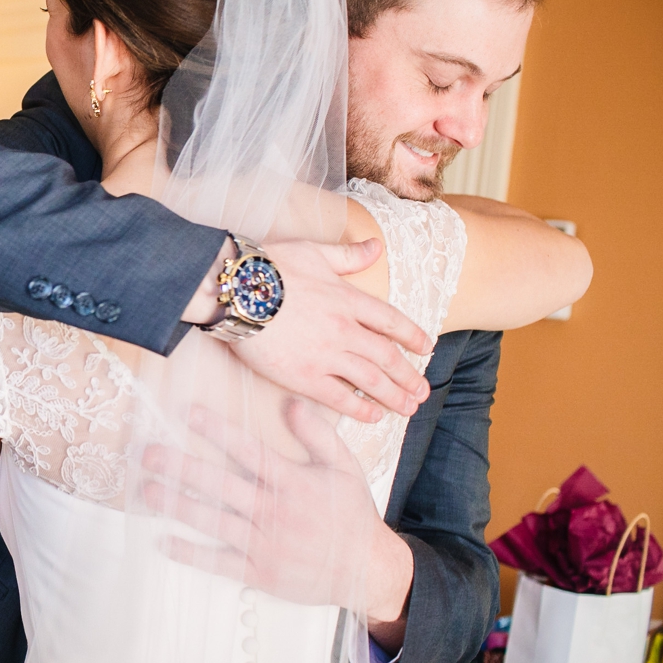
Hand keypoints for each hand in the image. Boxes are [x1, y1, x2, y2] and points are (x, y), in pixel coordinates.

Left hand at [141, 400, 410, 620]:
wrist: (367, 570)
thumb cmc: (350, 514)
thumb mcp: (343, 467)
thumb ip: (317, 434)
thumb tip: (290, 402)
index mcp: (291, 482)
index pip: (248, 450)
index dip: (217, 430)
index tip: (188, 413)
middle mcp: (273, 511)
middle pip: (220, 484)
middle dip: (182, 468)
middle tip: (148, 454)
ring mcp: (265, 543)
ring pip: (213, 521)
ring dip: (178, 505)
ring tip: (147, 491)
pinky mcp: (260, 572)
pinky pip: (220, 562)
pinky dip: (191, 553)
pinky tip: (164, 541)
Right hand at [232, 238, 430, 422]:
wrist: (236, 290)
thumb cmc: (270, 266)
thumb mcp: (314, 252)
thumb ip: (348, 255)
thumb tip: (376, 245)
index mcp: (349, 299)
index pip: (391, 321)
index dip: (412, 336)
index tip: (426, 348)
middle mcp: (345, 329)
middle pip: (387, 357)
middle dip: (409, 376)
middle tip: (422, 391)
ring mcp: (326, 355)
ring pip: (371, 381)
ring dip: (394, 396)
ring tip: (408, 409)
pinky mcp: (304, 376)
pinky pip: (339, 398)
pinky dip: (360, 409)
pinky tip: (373, 416)